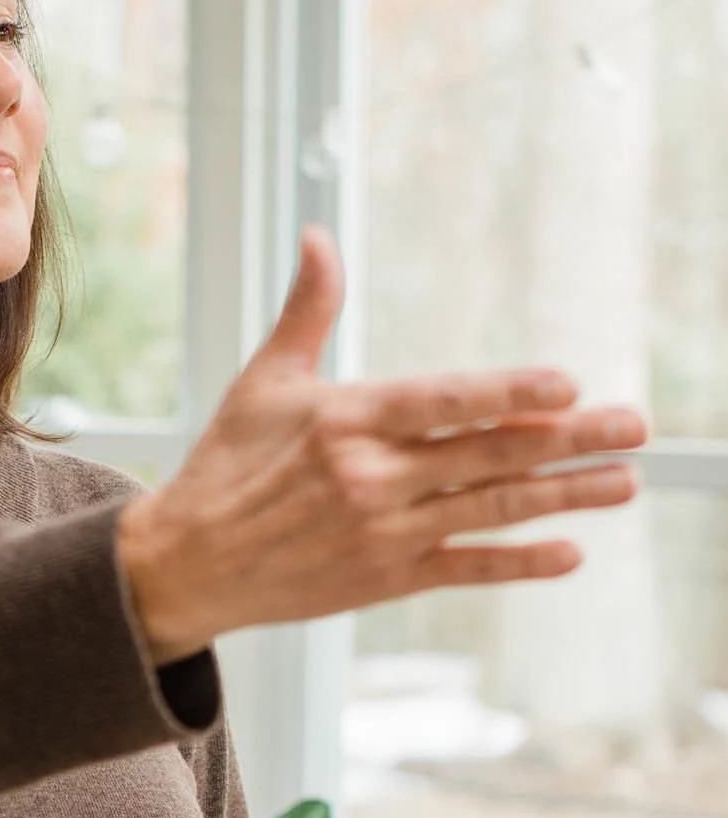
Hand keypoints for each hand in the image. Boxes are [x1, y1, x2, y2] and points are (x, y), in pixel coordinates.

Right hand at [115, 225, 647, 662]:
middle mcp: (369, 478)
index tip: (568, 386)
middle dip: (569, 440)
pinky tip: (568, 552)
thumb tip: (317, 237)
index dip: (509, 396)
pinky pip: (464, 569)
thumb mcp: (262, 382)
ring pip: (489, 510)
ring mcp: (381, 532)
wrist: (183, 564)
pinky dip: (517, 563)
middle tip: (633, 427)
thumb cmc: (224, 466)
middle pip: (487, 455)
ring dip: (564, 496)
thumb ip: (307, 309)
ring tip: (623, 483)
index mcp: (345, 419)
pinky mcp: (381, 580)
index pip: (444, 402)